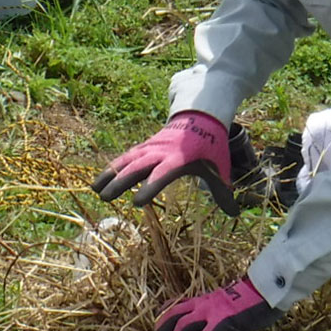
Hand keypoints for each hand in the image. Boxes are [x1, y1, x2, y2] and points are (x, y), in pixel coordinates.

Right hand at [91, 110, 237, 212]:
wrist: (199, 116)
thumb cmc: (210, 146)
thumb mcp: (219, 167)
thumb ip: (223, 192)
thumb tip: (235, 214)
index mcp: (179, 157)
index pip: (162, 174)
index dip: (150, 187)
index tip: (137, 202)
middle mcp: (160, 151)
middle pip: (137, 167)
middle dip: (120, 182)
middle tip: (105, 198)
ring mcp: (149, 147)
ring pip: (126, 160)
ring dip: (110, 174)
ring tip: (95, 190)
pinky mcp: (144, 146)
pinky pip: (126, 157)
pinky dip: (112, 167)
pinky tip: (100, 180)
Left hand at [152, 277, 280, 330]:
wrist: (266, 290)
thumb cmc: (248, 301)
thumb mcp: (224, 306)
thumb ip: (212, 316)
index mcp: (201, 300)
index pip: (173, 306)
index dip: (161, 320)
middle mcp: (202, 303)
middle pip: (172, 315)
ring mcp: (212, 310)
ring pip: (184, 324)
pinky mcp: (225, 318)